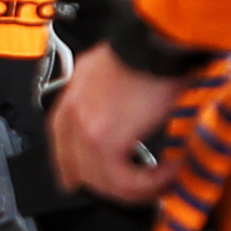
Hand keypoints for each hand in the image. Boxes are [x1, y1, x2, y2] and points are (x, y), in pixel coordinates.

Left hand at [53, 46, 191, 205]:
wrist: (154, 40)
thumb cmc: (146, 47)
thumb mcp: (118, 70)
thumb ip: (112, 95)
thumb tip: (129, 116)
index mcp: (73, 93)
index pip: (61, 142)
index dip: (73, 167)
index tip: (82, 180)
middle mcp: (73, 112)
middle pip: (80, 168)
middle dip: (112, 186)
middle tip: (141, 189)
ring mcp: (85, 128)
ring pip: (103, 181)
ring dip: (137, 188)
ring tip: (163, 181)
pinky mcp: (104, 142)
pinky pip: (124, 181)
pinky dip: (150, 184)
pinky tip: (169, 173)